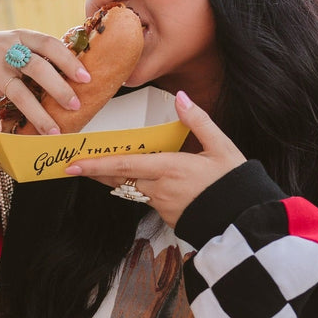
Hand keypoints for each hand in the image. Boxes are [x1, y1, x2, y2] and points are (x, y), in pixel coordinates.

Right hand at [0, 30, 91, 134]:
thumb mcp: (13, 44)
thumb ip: (36, 54)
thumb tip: (72, 72)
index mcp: (22, 38)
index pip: (49, 45)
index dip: (69, 60)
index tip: (86, 77)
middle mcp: (7, 50)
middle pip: (37, 68)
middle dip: (58, 88)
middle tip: (75, 105)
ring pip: (17, 91)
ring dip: (36, 113)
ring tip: (52, 131)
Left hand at [64, 91, 245, 226]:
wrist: (244, 220)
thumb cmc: (234, 183)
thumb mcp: (221, 147)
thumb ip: (198, 122)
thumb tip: (181, 97)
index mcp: (169, 169)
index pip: (123, 166)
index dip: (95, 166)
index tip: (72, 165)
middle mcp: (160, 189)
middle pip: (119, 180)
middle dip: (95, 173)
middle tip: (72, 166)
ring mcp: (162, 205)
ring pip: (130, 189)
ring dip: (112, 181)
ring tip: (95, 170)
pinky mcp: (167, 216)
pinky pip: (145, 199)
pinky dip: (136, 188)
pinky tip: (135, 181)